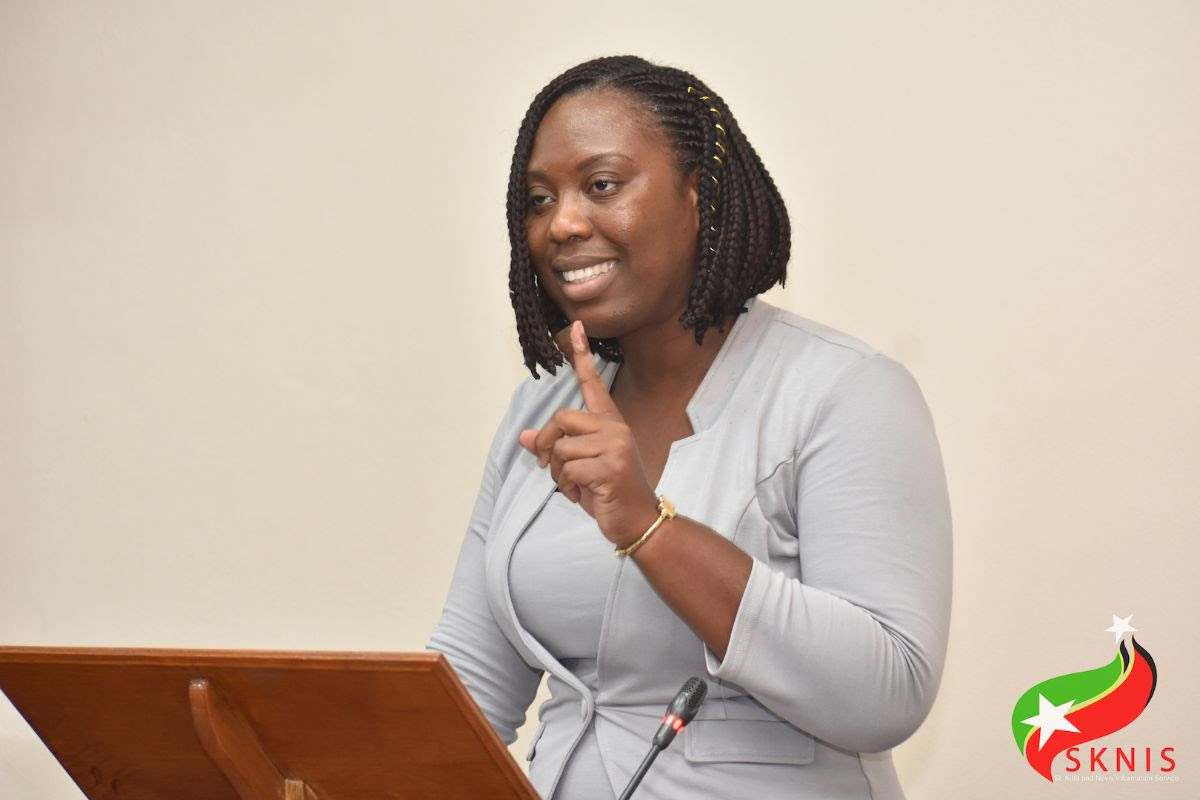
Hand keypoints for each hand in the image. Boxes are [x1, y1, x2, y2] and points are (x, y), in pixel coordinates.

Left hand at [518, 321, 660, 546]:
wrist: (638, 520)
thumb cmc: (610, 492)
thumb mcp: (579, 467)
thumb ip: (556, 448)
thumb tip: (523, 437)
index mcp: (610, 423)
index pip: (592, 383)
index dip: (582, 355)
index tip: (577, 326)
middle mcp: (615, 428)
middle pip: (561, 418)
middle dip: (545, 445)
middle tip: (547, 467)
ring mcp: (615, 446)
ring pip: (560, 447)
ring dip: (557, 473)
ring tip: (573, 486)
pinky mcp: (611, 467)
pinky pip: (568, 468)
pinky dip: (567, 486)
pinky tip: (582, 495)